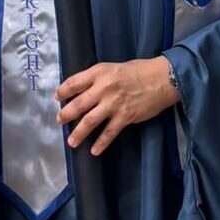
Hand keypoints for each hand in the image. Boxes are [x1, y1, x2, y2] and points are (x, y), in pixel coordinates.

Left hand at [55, 58, 178, 155]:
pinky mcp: (125, 117)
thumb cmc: (138, 71)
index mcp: (99, 73)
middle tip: (59, 121)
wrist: (162, 79)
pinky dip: (101, 143)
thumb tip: (81, 90)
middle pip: (78, 104)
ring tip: (71, 142)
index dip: (63, 92)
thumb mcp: (112, 68)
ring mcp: (113, 104)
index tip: (57, 98)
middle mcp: (103, 88)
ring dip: (78, 133)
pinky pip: (109, 133)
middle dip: (66, 114)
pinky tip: (94, 151)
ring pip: (89, 121)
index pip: (73, 83)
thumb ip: (97, 78)